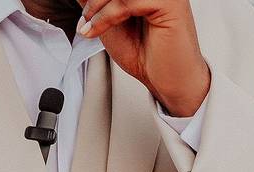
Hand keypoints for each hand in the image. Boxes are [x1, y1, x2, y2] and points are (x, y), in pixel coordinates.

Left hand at [76, 0, 209, 115]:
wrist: (169, 81)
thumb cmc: (147, 55)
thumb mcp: (107, 19)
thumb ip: (95, 1)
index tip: (84, 11)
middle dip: (93, 1)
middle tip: (84, 18)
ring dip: (95, 7)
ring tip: (88, 25)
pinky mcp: (169, 3)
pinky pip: (126, 2)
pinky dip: (105, 17)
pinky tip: (96, 30)